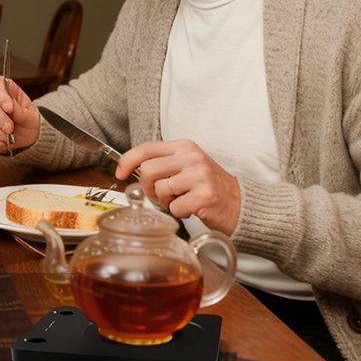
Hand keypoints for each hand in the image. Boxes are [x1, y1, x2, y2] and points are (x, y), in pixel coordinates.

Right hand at [0, 75, 39, 153]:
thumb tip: (11, 108)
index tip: (9, 108)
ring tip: (8, 137)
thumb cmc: (27, 122)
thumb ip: (21, 112)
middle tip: (10, 128)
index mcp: (4, 87)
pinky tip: (0, 142)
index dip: (0, 95)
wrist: (24, 137)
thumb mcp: (31, 117)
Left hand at [116, 140, 242, 234]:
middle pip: (148, 170)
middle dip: (149, 187)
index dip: (127, 161)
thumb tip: (133, 172)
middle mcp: (192, 158)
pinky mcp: (204, 196)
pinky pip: (174, 207)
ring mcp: (199, 176)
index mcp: (185, 147)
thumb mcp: (187, 166)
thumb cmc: (210, 186)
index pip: (146, 148)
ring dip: (166, 201)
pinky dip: (179, 212)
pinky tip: (191, 208)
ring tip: (182, 199)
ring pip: (160, 190)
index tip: (120, 173)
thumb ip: (163, 164)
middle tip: (163, 193)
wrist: (240, 203)